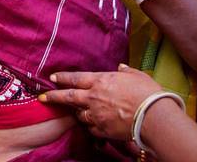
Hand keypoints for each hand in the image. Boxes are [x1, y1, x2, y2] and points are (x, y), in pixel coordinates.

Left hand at [40, 65, 162, 140]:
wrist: (153, 116)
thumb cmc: (147, 93)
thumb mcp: (136, 75)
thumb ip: (126, 71)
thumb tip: (121, 67)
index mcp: (101, 81)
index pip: (76, 78)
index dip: (63, 78)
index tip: (52, 78)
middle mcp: (94, 97)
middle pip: (68, 96)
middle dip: (54, 97)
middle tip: (43, 98)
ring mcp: (97, 114)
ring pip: (79, 114)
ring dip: (77, 113)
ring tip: (75, 112)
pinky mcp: (103, 129)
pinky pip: (90, 128)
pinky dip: (90, 126)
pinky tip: (92, 125)